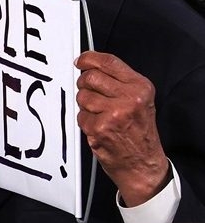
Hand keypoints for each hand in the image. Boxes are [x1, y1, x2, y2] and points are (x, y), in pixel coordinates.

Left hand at [75, 51, 170, 206]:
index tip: (81, 61)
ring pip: (82, 97)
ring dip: (86, 105)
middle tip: (90, 93)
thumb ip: (119, 82)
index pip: (109, 62)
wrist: (143, 163)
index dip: (90, 59)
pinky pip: (80, 116)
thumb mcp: (140, 100)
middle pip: (90, 77)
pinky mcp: (99, 128)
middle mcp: (129, 98)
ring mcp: (113, 113)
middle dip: (85, 84)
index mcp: (140, 87)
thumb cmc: (139, 131)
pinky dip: (85, 121)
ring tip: (100, 114)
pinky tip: (99, 127)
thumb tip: (91, 66)